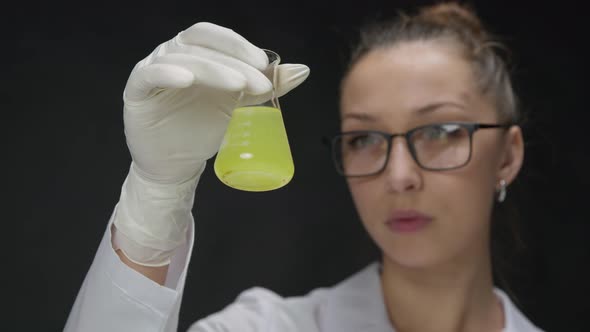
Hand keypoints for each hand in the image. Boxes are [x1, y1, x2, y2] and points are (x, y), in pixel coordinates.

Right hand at [113, 22, 309, 265]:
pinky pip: (149, 74)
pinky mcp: (137, 91)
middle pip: (202, 45)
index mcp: (198, 53)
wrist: (178, 163)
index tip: (265, 67)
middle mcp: (174, 55)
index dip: (240, 46)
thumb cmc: (205, 129)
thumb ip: (267, 86)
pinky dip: (167, 73)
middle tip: (259, 83)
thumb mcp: (241, 105)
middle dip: (234, 62)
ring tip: (237, 86)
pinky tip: (187, 79)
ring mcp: (154, 70)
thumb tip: (302, 70)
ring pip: (181, 58)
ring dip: (213, 69)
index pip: (217, 38)